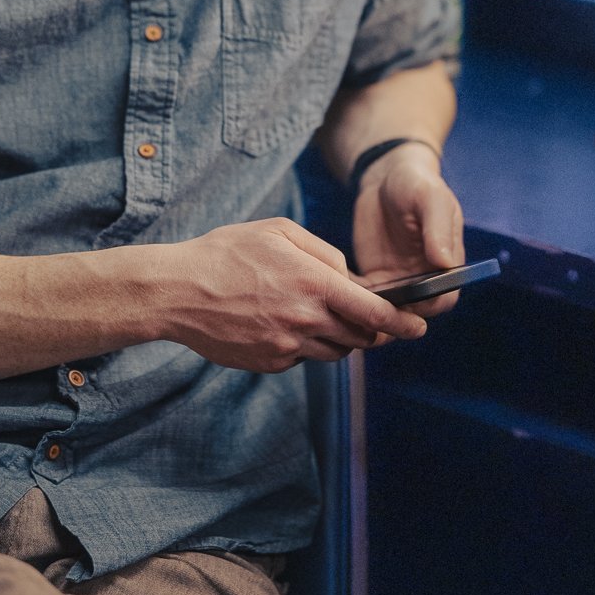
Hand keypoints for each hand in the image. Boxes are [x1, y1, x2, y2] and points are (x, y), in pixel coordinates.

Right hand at [162, 218, 427, 371]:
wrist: (177, 291)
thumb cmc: (226, 253)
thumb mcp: (278, 231)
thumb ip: (323, 251)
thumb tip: (349, 276)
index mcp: (312, 283)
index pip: (373, 313)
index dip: (401, 323)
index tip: (416, 327)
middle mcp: (305, 319)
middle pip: (359, 338)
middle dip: (369, 330)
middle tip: (365, 318)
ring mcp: (287, 346)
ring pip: (334, 352)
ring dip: (339, 338)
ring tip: (316, 316)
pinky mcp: (270, 363)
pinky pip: (303, 358)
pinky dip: (305, 345)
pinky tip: (282, 323)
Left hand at [353, 145, 465, 318]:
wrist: (387, 179)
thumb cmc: (416, 185)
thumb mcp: (430, 199)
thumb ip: (438, 229)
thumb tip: (445, 263)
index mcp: (446, 265)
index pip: (443, 299)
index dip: (428, 306)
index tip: (405, 301)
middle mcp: (423, 278)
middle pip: (413, 313)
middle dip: (393, 317)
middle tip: (367, 310)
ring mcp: (398, 280)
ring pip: (386, 311)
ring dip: (369, 312)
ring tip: (346, 302)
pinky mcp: (375, 277)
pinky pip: (364, 297)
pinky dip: (351, 297)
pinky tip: (334, 286)